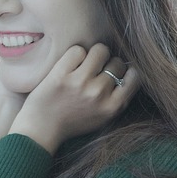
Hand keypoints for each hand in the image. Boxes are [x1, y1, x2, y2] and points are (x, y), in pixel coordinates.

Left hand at [9, 43, 140, 152]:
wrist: (41, 128)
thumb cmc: (73, 122)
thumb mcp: (103, 117)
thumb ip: (118, 98)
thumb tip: (129, 69)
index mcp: (113, 106)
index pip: (135, 76)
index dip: (126, 71)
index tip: (115, 73)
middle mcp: (99, 93)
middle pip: (116, 62)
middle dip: (107, 64)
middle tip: (94, 71)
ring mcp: (80, 82)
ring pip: (100, 50)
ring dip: (93, 54)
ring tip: (84, 64)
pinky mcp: (61, 73)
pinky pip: (78, 50)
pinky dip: (74, 55)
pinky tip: (69, 65)